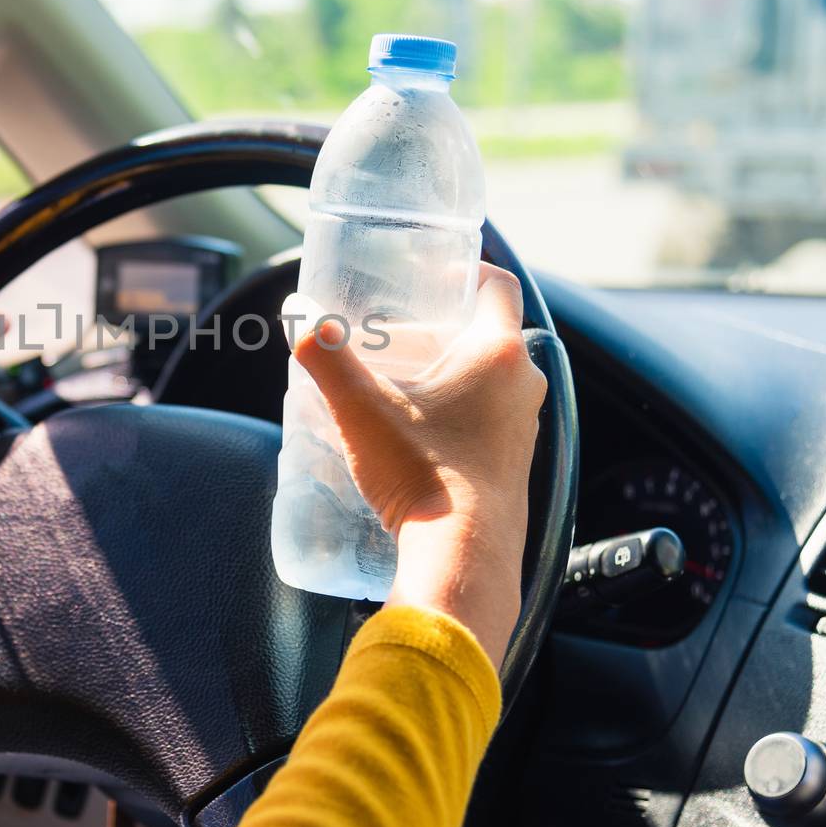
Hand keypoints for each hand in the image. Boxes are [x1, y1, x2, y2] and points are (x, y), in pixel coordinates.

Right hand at [290, 265, 545, 665]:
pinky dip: (462, 411)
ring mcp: (525, 427)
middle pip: (489, 332)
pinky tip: (419, 432)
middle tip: (399, 332)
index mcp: (497, 352)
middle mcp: (523, 383)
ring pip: (492, 378)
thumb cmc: (420, 473)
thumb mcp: (359, 408)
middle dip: (445, 326)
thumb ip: (325, 357)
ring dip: (453, 372)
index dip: (468, 270)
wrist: (461, 556)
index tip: (436, 274)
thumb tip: (300, 318)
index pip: (498, 284)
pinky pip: (493, 418)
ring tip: (403, 382)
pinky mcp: (515, 463)